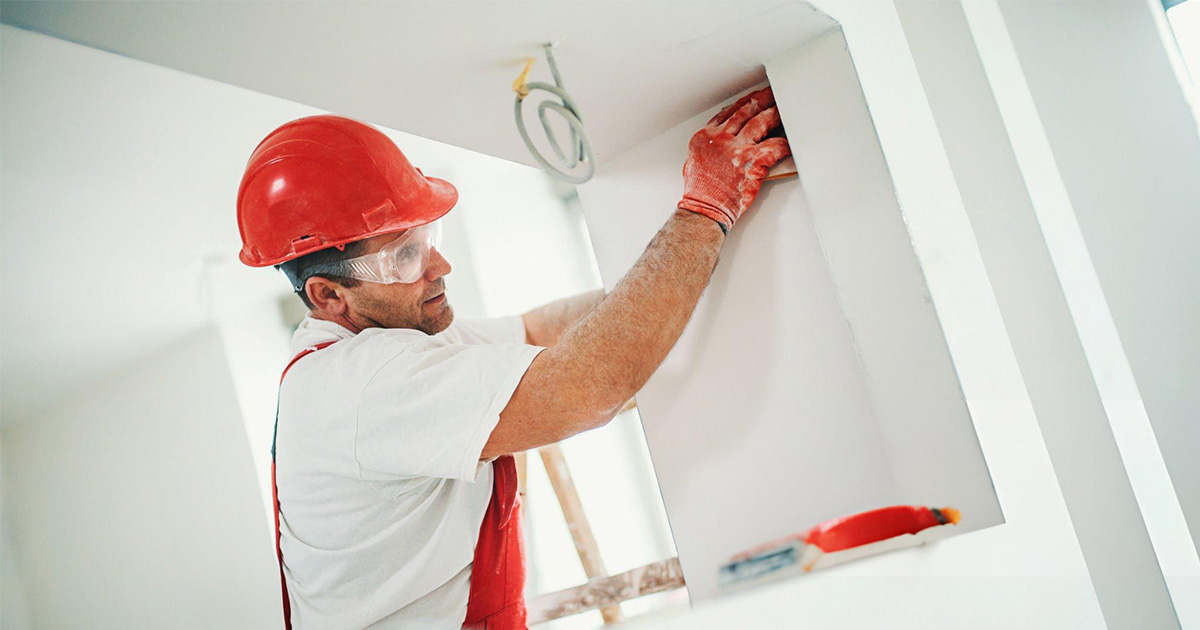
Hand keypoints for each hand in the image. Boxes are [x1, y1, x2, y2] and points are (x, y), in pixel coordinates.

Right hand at [677, 87, 791, 232]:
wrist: (704, 209)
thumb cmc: (700, 192)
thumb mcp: (694, 162)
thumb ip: (708, 147)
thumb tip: (719, 144)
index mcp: (705, 137)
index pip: (727, 112)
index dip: (742, 103)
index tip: (751, 99)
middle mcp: (721, 138)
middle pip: (745, 111)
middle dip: (761, 100)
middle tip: (771, 94)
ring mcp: (737, 148)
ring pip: (760, 122)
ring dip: (774, 114)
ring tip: (782, 109)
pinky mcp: (752, 161)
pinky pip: (774, 146)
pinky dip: (784, 144)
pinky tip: (789, 142)